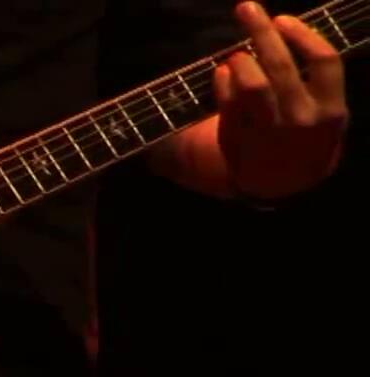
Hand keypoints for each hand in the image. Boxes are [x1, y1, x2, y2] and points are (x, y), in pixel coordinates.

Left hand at [214, 1, 348, 199]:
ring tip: (237, 54)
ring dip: (240, 59)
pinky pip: (228, 103)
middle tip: (246, 8)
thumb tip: (282, 31)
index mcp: (331, 108)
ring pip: (252, 85)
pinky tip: (223, 71)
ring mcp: (270, 133)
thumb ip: (314, 77)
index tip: (282, 19)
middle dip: (261, 32)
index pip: (324, 61)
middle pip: (281, 66)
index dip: (302, 35)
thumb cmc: (307, 131)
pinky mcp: (240, 140)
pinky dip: (222, 81)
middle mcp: (302, 120)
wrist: (287, 182)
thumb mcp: (325, 108)